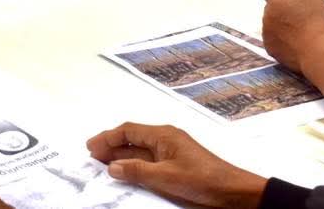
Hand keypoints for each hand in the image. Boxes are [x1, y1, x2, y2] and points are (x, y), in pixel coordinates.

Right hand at [86, 122, 267, 208]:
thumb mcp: (165, 177)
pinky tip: (127, 174)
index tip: (91, 146)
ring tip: (103, 165)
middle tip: (92, 156)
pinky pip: (149, 163)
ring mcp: (171, 153)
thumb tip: (113, 166)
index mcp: (163, 135)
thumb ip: (137, 171)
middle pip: (132, 139)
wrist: (232, 192)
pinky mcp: (176, 166)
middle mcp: (166, 140)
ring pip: (140, 152)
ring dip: (121, 157)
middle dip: (111, 146)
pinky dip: (134, 167)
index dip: (108, 137)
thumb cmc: (204, 179)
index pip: (129, 131)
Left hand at [261, 0, 323, 72]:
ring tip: (299, 32)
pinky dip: (281, 40)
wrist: (317, 52)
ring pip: (271, 24)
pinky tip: (295, 43)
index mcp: (276, 1)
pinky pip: (273, 40)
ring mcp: (267, 33)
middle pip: (271, 8)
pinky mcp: (270, 48)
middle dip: (281, 10)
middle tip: (299, 16)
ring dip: (280, 25)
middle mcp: (267, 16)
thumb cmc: (317, 24)